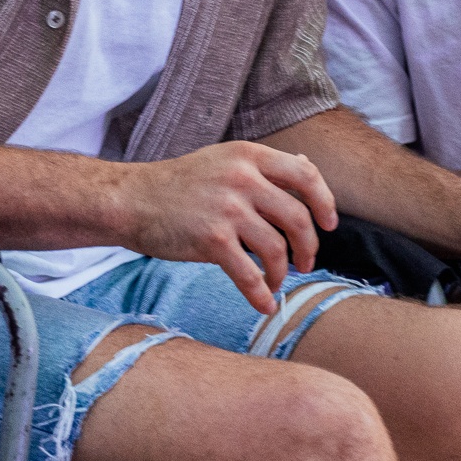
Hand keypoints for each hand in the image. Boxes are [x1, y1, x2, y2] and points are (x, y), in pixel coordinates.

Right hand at [118, 141, 338, 313]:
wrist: (131, 200)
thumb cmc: (180, 184)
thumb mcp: (225, 160)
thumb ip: (265, 167)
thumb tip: (309, 168)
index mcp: (250, 156)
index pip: (306, 177)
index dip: (325, 203)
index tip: (329, 226)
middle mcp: (243, 179)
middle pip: (297, 218)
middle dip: (308, 247)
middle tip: (305, 263)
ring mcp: (227, 209)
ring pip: (276, 249)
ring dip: (281, 272)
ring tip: (276, 281)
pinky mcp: (211, 239)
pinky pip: (248, 274)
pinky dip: (260, 294)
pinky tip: (264, 303)